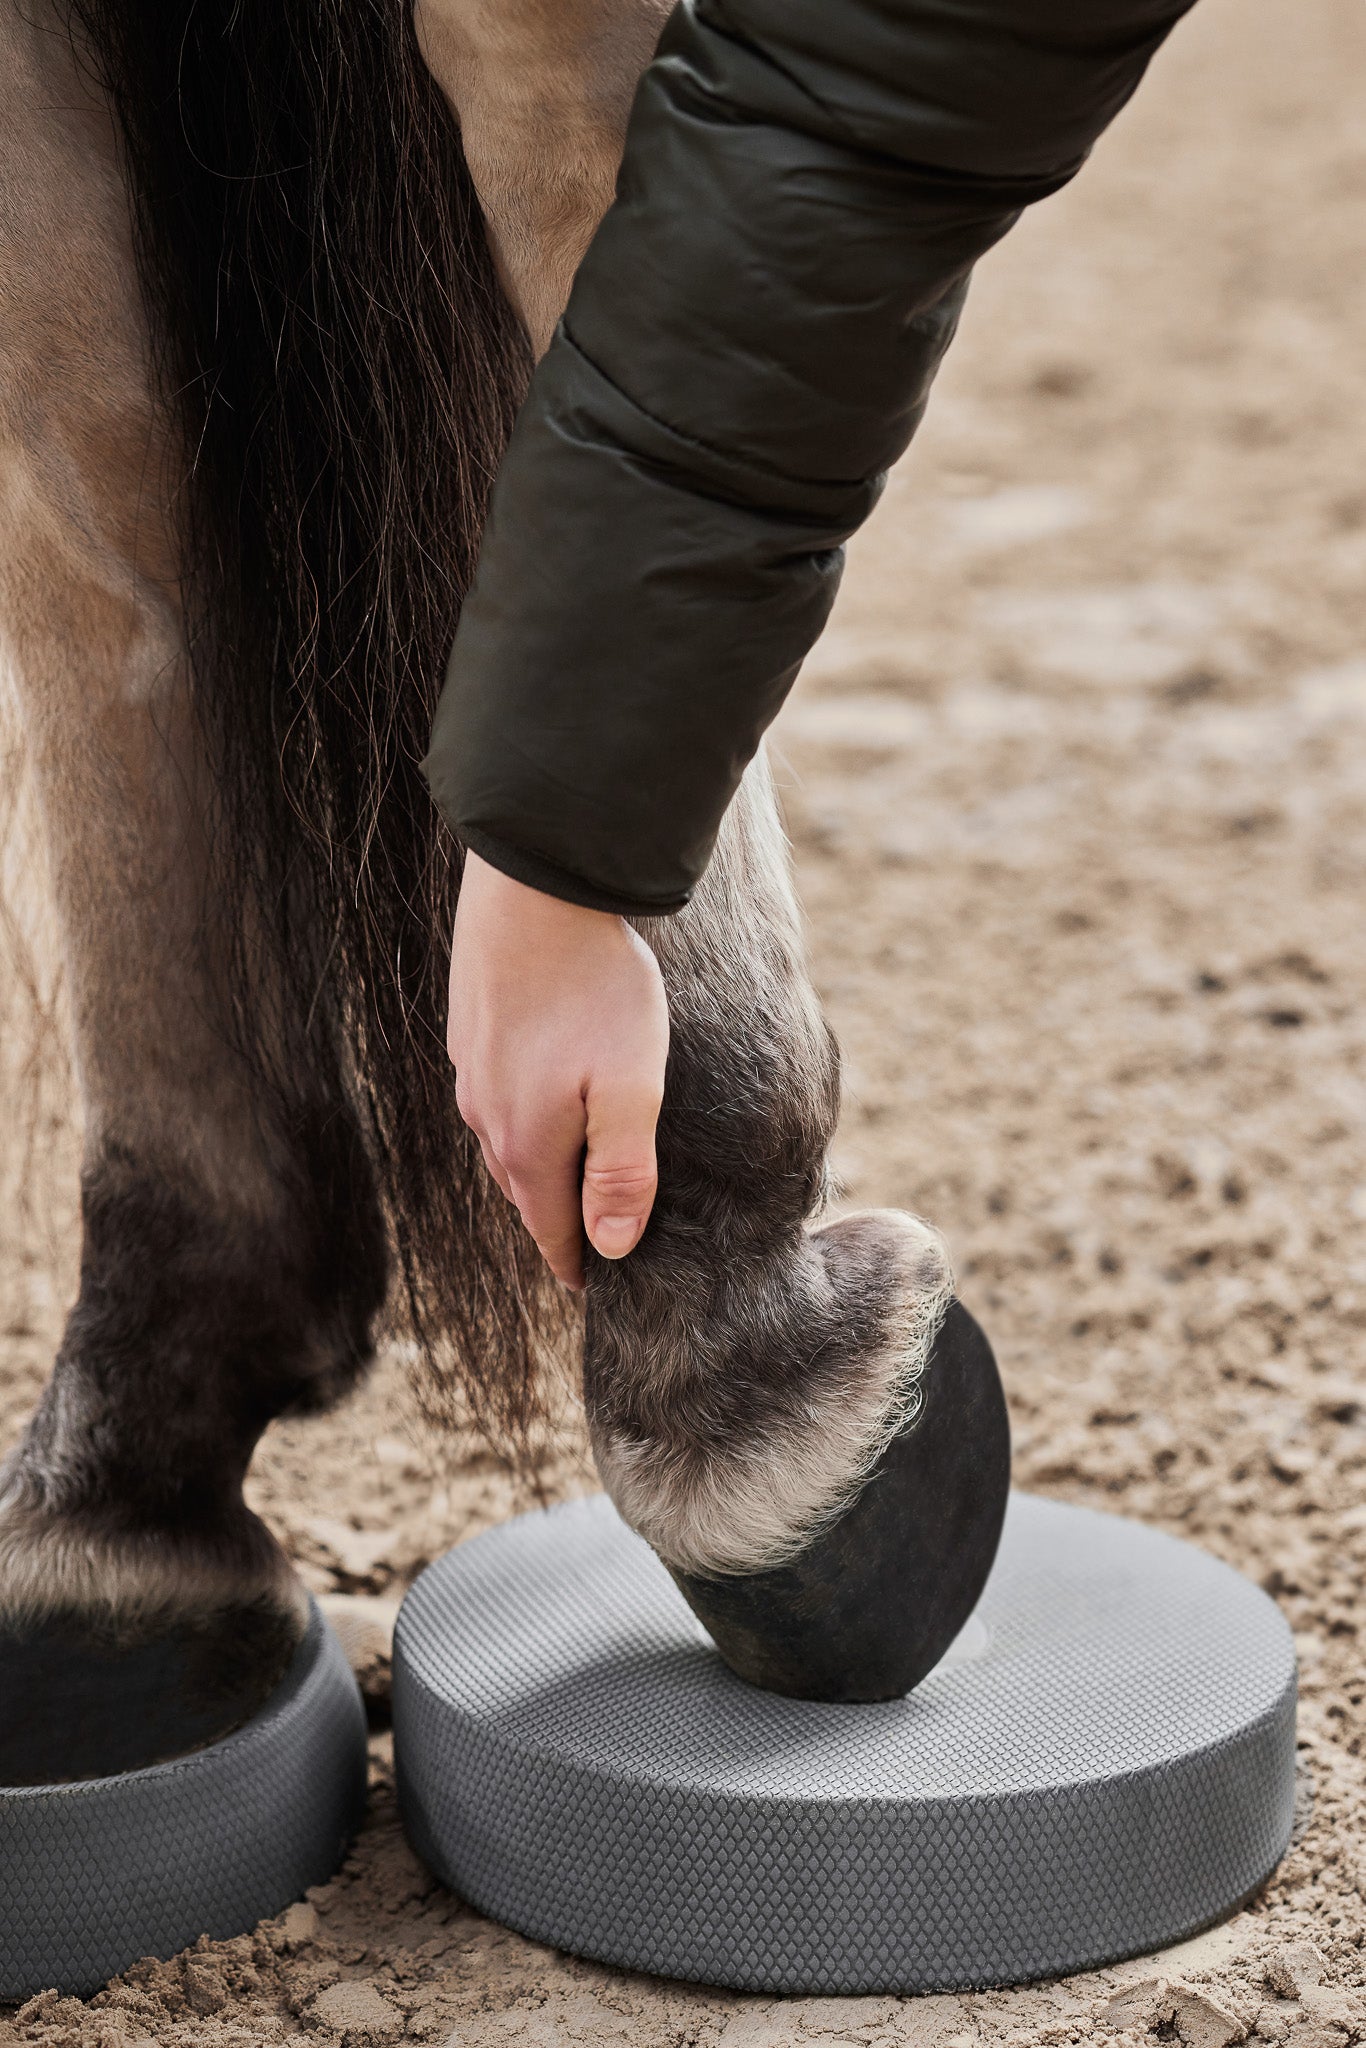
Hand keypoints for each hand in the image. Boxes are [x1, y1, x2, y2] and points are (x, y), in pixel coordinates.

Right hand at [447, 852, 669, 1288]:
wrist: (534, 888)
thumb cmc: (596, 989)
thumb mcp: (631, 1087)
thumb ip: (622, 1170)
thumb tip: (609, 1246)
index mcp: (526, 1143)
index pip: (551, 1230)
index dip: (577, 1263)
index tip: (595, 1289)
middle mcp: (485, 1116)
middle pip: (525, 1191)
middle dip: (558, 1220)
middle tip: (591, 1241)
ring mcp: (470, 1070)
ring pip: (505, 1141)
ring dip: (538, 1166)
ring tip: (570, 1179)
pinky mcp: (469, 1029)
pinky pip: (495, 1094)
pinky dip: (523, 1114)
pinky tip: (544, 1097)